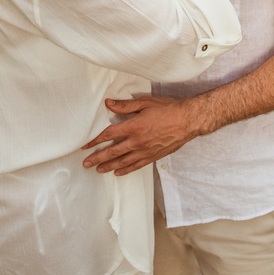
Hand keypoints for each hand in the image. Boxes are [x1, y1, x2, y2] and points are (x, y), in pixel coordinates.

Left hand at [81, 96, 201, 175]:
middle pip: (113, 151)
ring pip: (123, 161)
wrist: (188, 120)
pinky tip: (117, 172)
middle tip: (85, 163)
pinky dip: (125, 170)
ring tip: (97, 169)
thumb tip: (108, 103)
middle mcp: (138, 141)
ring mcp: (146, 150)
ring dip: (108, 166)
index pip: (109, 135)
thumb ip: (125, 105)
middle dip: (97, 157)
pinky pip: (136, 165)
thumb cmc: (168, 108)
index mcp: (134, 126)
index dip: (95, 140)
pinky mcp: (153, 156)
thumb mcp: (145, 102)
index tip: (85, 145)